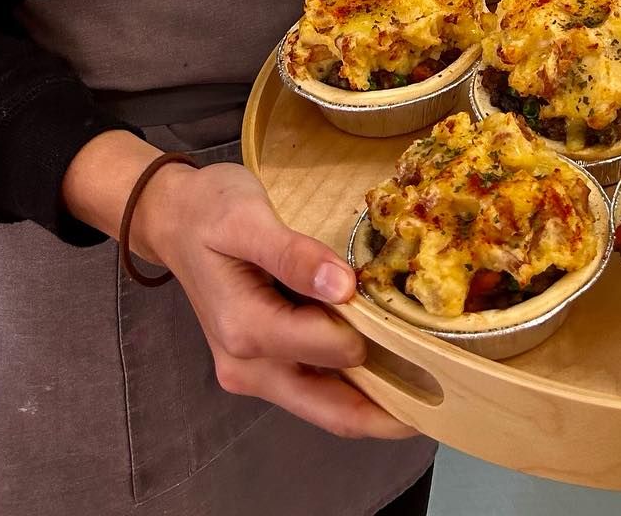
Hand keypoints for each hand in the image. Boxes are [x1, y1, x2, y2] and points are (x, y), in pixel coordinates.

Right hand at [131, 158, 417, 440]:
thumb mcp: (247, 218)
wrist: (172, 218)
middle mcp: (247, 366)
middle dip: (388, 409)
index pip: (329, 348)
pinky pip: (313, 389)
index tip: (419, 320)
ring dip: (373, 402)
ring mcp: (253, 372)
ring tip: (429, 388)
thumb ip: (293, 255)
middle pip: (331, 409)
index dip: (374, 334)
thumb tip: (342, 286)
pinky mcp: (261, 365)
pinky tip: (387, 370)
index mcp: (245, 329)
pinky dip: (351, 387)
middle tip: (448, 397)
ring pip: (325, 406)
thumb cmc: (209, 210)